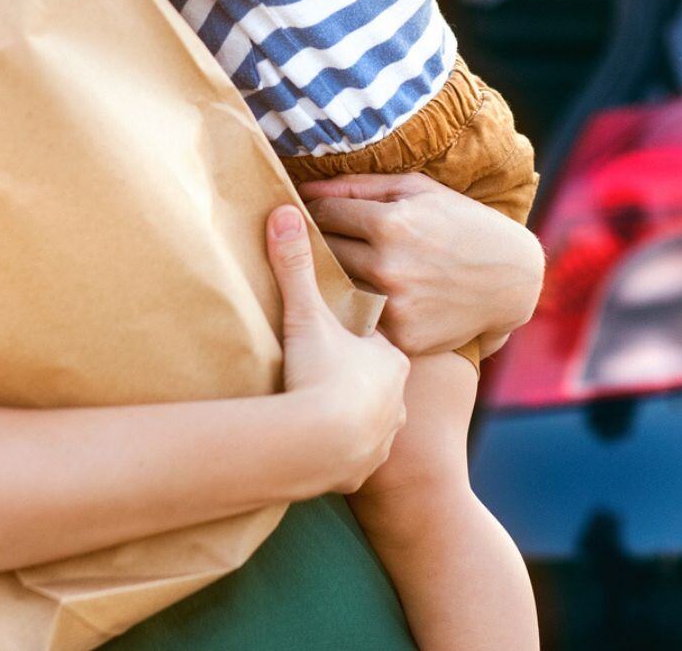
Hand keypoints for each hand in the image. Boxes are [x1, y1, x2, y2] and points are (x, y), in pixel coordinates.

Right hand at [264, 205, 407, 494]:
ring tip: (324, 410)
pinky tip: (324, 445)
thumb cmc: (319, 375)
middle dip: (356, 377)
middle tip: (326, 371)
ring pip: (372, 419)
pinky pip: (357, 456)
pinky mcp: (364, 469)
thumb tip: (284, 212)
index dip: (354, 337)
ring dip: (352, 416)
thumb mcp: (306, 316)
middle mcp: (397, 397)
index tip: (334, 336)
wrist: (320, 445)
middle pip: (376, 381)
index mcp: (390, 356)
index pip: (375, 341)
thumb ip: (296, 266)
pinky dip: (343, 449)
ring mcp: (384, 435)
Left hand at [299, 173, 544, 356]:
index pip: (325, 215)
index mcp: (391, 223)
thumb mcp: (418, 190)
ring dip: (339, 277)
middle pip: (325, 252)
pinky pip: (363, 319)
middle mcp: (388, 266)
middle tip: (329, 241)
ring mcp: (395, 306)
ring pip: (338, 288)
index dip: (317, 212)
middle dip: (324, 243)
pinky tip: (378, 297)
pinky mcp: (402, 337)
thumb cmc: (462, 223)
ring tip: (354, 267)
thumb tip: (306, 189)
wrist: (511, 280)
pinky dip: (364, 308)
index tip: (318, 214)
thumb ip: (360, 185)